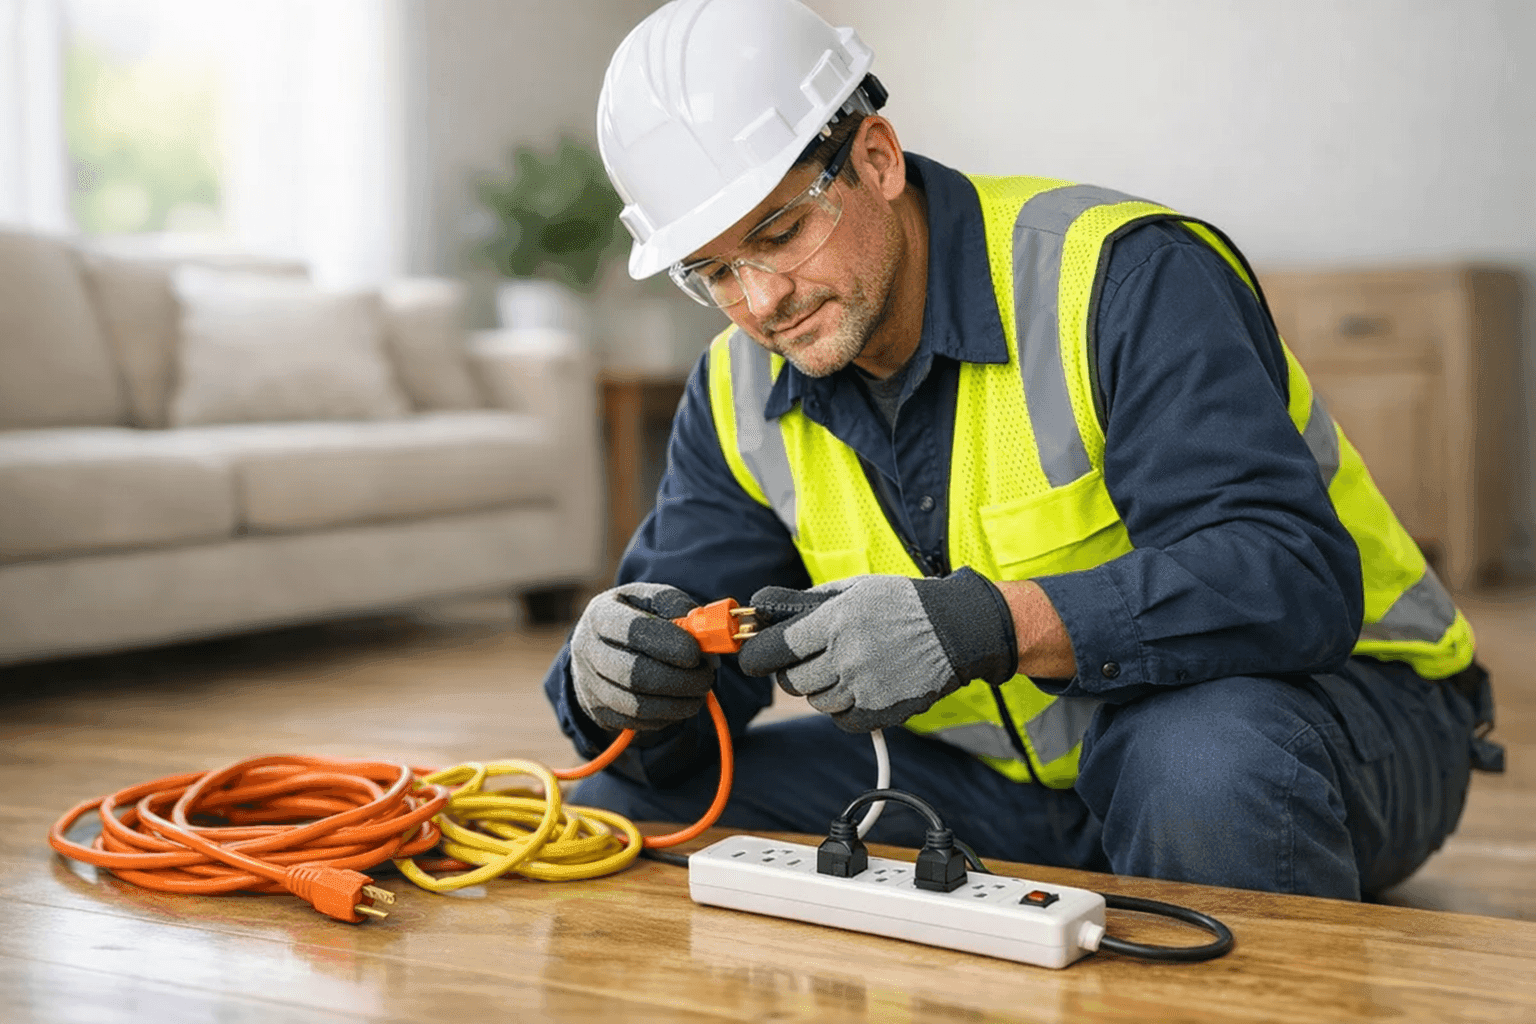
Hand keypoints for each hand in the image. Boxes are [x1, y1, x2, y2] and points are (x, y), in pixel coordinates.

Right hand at [570, 582, 714, 731]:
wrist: (603, 643)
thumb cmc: (637, 616)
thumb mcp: (654, 599)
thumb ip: (680, 609)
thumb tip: (706, 639)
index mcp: (600, 615)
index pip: (632, 631)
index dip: (668, 643)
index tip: (696, 652)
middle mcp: (587, 650)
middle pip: (634, 674)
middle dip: (679, 679)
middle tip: (707, 675)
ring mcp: (589, 684)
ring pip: (637, 705)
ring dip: (678, 702)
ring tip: (700, 689)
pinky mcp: (598, 711)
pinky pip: (638, 723)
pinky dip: (667, 716)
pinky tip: (681, 701)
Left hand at [737, 568, 1017, 732]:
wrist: (957, 630)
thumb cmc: (901, 604)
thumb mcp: (853, 588)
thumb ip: (803, 601)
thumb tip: (759, 607)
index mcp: (835, 621)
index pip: (774, 649)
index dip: (757, 656)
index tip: (753, 658)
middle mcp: (846, 656)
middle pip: (792, 680)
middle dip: (794, 670)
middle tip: (809, 658)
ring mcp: (863, 688)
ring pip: (816, 701)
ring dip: (821, 688)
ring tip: (845, 667)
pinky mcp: (880, 711)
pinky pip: (841, 719)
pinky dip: (844, 708)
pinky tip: (860, 686)